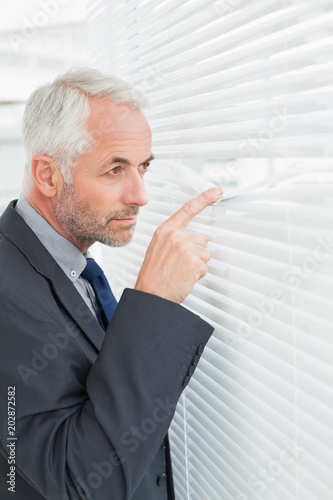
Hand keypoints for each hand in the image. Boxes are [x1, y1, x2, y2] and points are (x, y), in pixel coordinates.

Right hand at [134, 187, 222, 302]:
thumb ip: (172, 240)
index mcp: (165, 231)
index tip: (216, 191)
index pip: (187, 210)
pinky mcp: (194, 261)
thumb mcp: (157, 250)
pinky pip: (205, 267)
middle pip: (201, 240)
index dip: (204, 199)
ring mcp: (185, 248)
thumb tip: (190, 241)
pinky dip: (197, 275)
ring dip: (197, 265)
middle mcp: (176, 236)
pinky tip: (184, 278)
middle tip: (179, 265)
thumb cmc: (153, 276)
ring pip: (205, 254)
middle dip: (196, 253)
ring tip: (180, 272)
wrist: (150, 295)